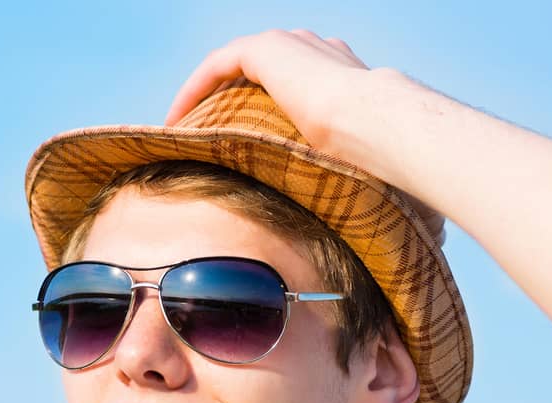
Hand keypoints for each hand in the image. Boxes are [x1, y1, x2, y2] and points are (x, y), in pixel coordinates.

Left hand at [165, 30, 390, 171]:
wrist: (375, 124)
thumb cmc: (373, 152)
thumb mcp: (350, 155)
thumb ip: (340, 163)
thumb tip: (341, 210)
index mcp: (337, 72)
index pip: (291, 82)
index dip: (259, 110)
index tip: (238, 145)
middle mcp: (313, 49)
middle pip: (257, 71)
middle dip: (226, 102)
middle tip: (202, 136)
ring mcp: (291, 43)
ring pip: (232, 67)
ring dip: (204, 97)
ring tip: (182, 129)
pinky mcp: (268, 48)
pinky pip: (217, 66)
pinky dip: (194, 90)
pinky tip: (177, 119)